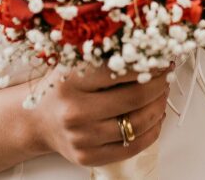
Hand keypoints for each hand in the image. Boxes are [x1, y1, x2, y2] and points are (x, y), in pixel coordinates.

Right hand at [27, 62, 173, 167]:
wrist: (37, 121)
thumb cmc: (62, 88)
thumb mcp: (74, 64)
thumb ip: (105, 55)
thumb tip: (148, 47)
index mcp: (71, 82)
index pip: (121, 70)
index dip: (149, 64)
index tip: (161, 56)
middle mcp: (75, 112)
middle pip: (135, 98)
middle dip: (160, 84)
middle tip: (166, 74)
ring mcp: (82, 138)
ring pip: (139, 123)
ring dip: (160, 106)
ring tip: (162, 93)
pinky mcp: (89, 157)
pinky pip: (134, 146)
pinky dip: (153, 129)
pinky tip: (155, 116)